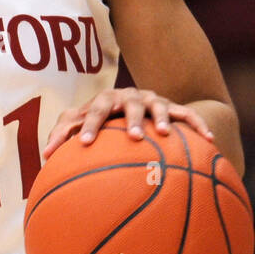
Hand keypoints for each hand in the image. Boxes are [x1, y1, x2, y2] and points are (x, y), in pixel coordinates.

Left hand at [41, 87, 213, 161]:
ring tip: (165, 134)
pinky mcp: (173, 108)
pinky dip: (198, 125)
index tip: (84, 143)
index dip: (89, 125)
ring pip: (160, 106)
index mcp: (105, 100)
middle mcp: (130, 97)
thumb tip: (44, 157)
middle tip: (133, 137)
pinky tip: (210, 140)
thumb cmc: (99, 119)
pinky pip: (189, 115)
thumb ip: (62, 136)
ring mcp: (153, 101)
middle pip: (129, 104)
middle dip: (131, 119)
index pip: (94, 109)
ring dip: (162, 118)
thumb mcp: (80, 124)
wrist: (130, 102)